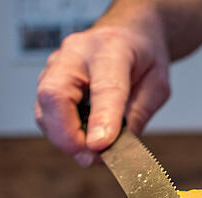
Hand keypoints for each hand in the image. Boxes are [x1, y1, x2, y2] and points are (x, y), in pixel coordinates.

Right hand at [35, 20, 170, 166]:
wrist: (129, 35)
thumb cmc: (143, 57)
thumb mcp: (156, 86)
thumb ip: (137, 115)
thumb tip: (116, 150)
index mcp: (112, 47)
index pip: (105, 87)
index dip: (101, 119)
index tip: (99, 146)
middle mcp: (76, 53)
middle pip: (55, 94)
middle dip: (67, 135)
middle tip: (90, 158)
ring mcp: (56, 66)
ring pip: (44, 108)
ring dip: (64, 139)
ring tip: (90, 154)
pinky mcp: (48, 81)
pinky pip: (46, 114)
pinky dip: (61, 134)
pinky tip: (82, 141)